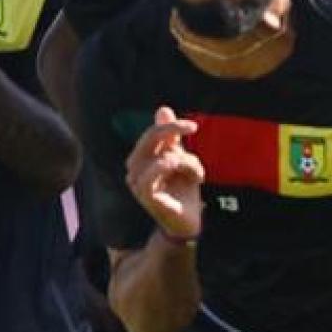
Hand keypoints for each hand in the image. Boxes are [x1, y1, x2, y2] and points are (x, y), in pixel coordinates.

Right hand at [125, 107, 204, 238]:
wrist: (189, 221)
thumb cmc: (183, 190)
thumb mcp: (181, 159)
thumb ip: (171, 137)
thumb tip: (163, 109)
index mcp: (140, 159)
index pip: (151, 134)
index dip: (170, 126)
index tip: (193, 126)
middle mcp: (134, 170)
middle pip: (150, 138)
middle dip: (172, 130)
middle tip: (192, 127)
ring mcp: (137, 184)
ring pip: (162, 157)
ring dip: (185, 161)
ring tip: (197, 174)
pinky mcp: (144, 196)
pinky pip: (153, 174)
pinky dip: (171, 169)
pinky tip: (188, 175)